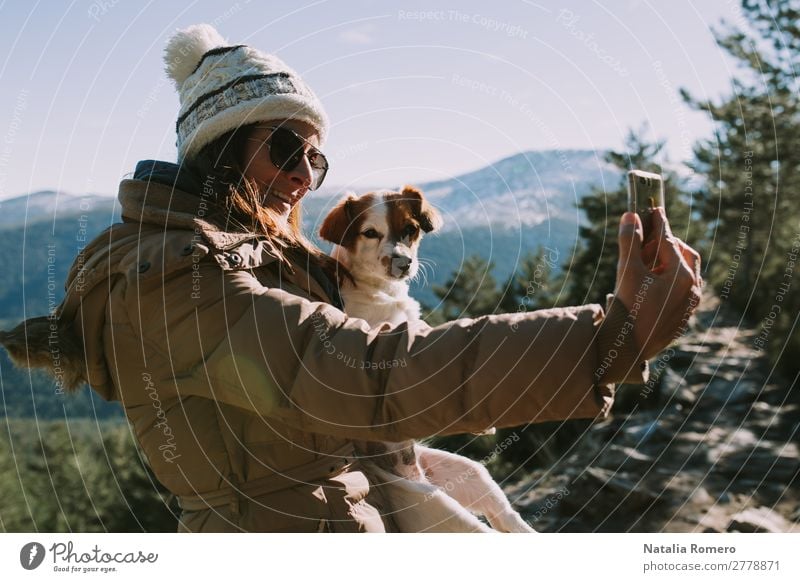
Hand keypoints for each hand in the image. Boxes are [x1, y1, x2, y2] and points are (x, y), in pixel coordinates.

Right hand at [614, 208, 701, 359]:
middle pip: (683, 254)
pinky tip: (649, 285)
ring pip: (684, 272)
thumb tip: (631, 216)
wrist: (629, 351)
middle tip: (644, 243)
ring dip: (666, 262)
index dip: (658, 222)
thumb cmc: (628, 310)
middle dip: (665, 244)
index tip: (652, 208)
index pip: (669, 239)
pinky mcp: (682, 316)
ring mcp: (689, 304)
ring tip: (644, 266)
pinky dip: (668, 280)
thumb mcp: (627, 272)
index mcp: (681, 275)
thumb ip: (630, 241)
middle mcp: (691, 288)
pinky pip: (681, 289)